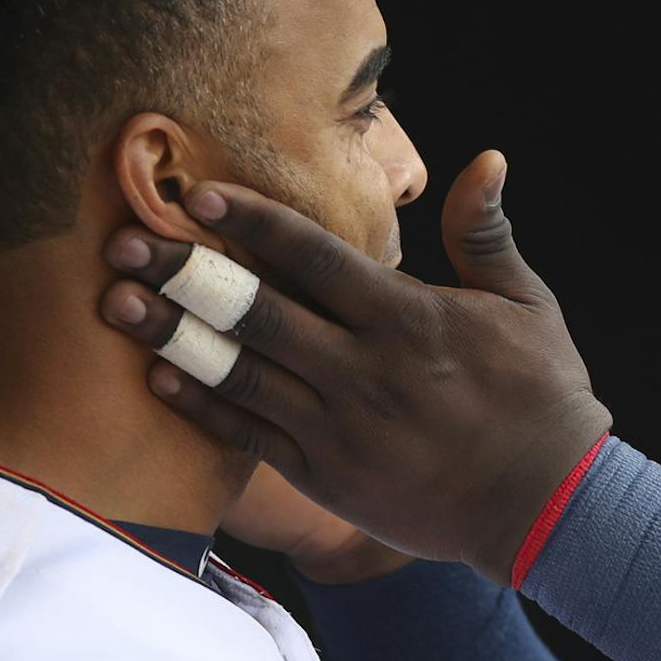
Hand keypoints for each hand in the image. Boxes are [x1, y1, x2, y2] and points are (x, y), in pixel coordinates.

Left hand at [98, 150, 611, 580]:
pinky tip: (157, 377)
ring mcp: (340, 427)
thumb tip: (486, 159)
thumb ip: (486, 233)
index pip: (315, 256)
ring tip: (116, 302)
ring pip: (238, 371)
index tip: (200, 196)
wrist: (545, 502)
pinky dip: (201, 404)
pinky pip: (249, 434)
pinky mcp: (327, 476)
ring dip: (171, 335)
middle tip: (123, 242)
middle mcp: (364, 369)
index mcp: (408, 317)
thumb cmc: (542, 395)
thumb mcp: (527, 304)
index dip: (254, 222)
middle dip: (184, 272)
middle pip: (256, 309)